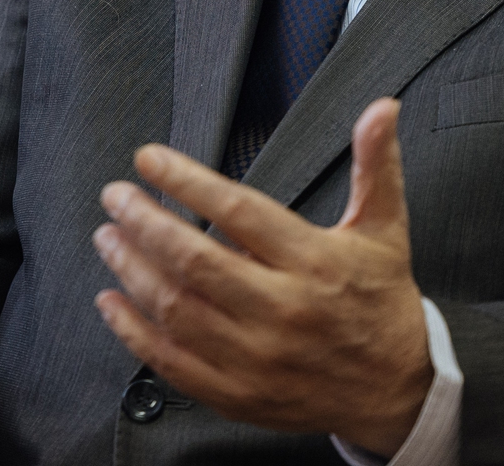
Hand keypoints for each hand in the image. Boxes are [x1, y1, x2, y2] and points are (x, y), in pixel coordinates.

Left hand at [91, 97, 431, 456]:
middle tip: (115, 195)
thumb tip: (381, 108)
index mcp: (314, 262)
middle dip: (144, 221)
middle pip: (195, 260)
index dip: (186, 181)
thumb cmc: (381, 302)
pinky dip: (134, 332)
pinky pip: (174, 363)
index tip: (148, 159)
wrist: (395, 392)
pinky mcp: (239, 394)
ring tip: (108, 236)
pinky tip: (112, 301)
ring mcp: (258, 357)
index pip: (238, 212)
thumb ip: (375, 165)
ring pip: (177, 309)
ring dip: (131, 269)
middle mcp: (284, 310)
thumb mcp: (384, 230)